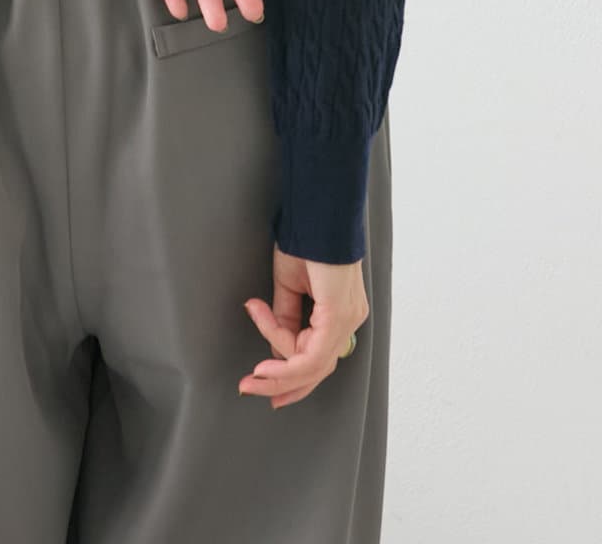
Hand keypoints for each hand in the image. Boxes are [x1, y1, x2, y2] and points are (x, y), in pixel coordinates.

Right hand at [238, 247, 369, 406]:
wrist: (317, 213)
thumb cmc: (305, 238)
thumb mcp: (288, 284)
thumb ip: (285, 315)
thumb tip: (275, 343)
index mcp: (339, 313)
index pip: (312, 352)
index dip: (283, 363)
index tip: (254, 343)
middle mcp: (348, 321)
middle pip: (317, 369)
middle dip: (283, 385)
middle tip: (253, 389)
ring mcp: (346, 320)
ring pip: (313, 366)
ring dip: (279, 375)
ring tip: (254, 378)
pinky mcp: (338, 316)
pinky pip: (312, 355)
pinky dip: (287, 365)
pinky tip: (265, 368)